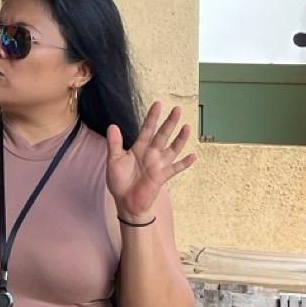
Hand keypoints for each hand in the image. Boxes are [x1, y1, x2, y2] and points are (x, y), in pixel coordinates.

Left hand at [107, 102, 196, 221]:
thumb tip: (112, 125)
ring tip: (187, 127)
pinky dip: (184, 163)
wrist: (126, 202)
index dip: (152, 117)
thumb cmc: (120, 181)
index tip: (158, 104)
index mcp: (139, 148)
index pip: (147, 129)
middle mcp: (151, 154)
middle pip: (162, 135)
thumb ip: (114, 144)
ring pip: (172, 149)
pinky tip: (193, 156)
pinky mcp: (162, 176)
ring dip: (180, 139)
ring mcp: (158, 165)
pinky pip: (175, 168)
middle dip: (169, 122)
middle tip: (177, 109)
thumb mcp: (114, 160)